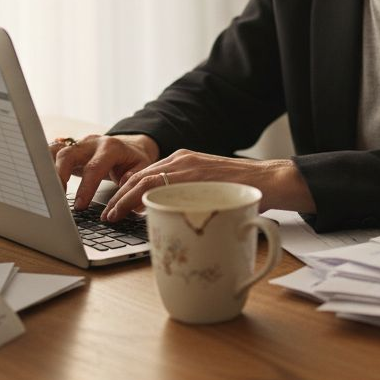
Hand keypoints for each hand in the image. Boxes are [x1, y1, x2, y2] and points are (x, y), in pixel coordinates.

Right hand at [49, 134, 158, 210]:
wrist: (131, 145)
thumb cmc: (134, 159)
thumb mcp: (142, 168)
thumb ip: (132, 178)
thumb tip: (121, 187)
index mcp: (110, 148)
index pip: (94, 167)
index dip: (85, 187)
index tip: (79, 205)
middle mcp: (91, 143)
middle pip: (69, 154)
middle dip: (59, 174)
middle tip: (55, 196)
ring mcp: (78, 144)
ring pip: (56, 151)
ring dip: (48, 169)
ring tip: (44, 190)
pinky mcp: (70, 148)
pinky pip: (52, 153)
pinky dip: (44, 165)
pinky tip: (40, 180)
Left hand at [100, 150, 315, 221]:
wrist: (271, 181)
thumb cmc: (245, 191)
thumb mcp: (212, 192)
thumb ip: (191, 197)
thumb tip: (172, 219)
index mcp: (185, 162)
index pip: (148, 175)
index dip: (129, 191)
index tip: (118, 207)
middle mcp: (182, 160)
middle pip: (140, 176)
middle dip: (120, 196)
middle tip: (108, 214)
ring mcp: (187, 165)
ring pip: (144, 180)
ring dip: (124, 199)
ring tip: (113, 215)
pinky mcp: (193, 174)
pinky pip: (159, 185)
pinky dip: (140, 198)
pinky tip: (132, 212)